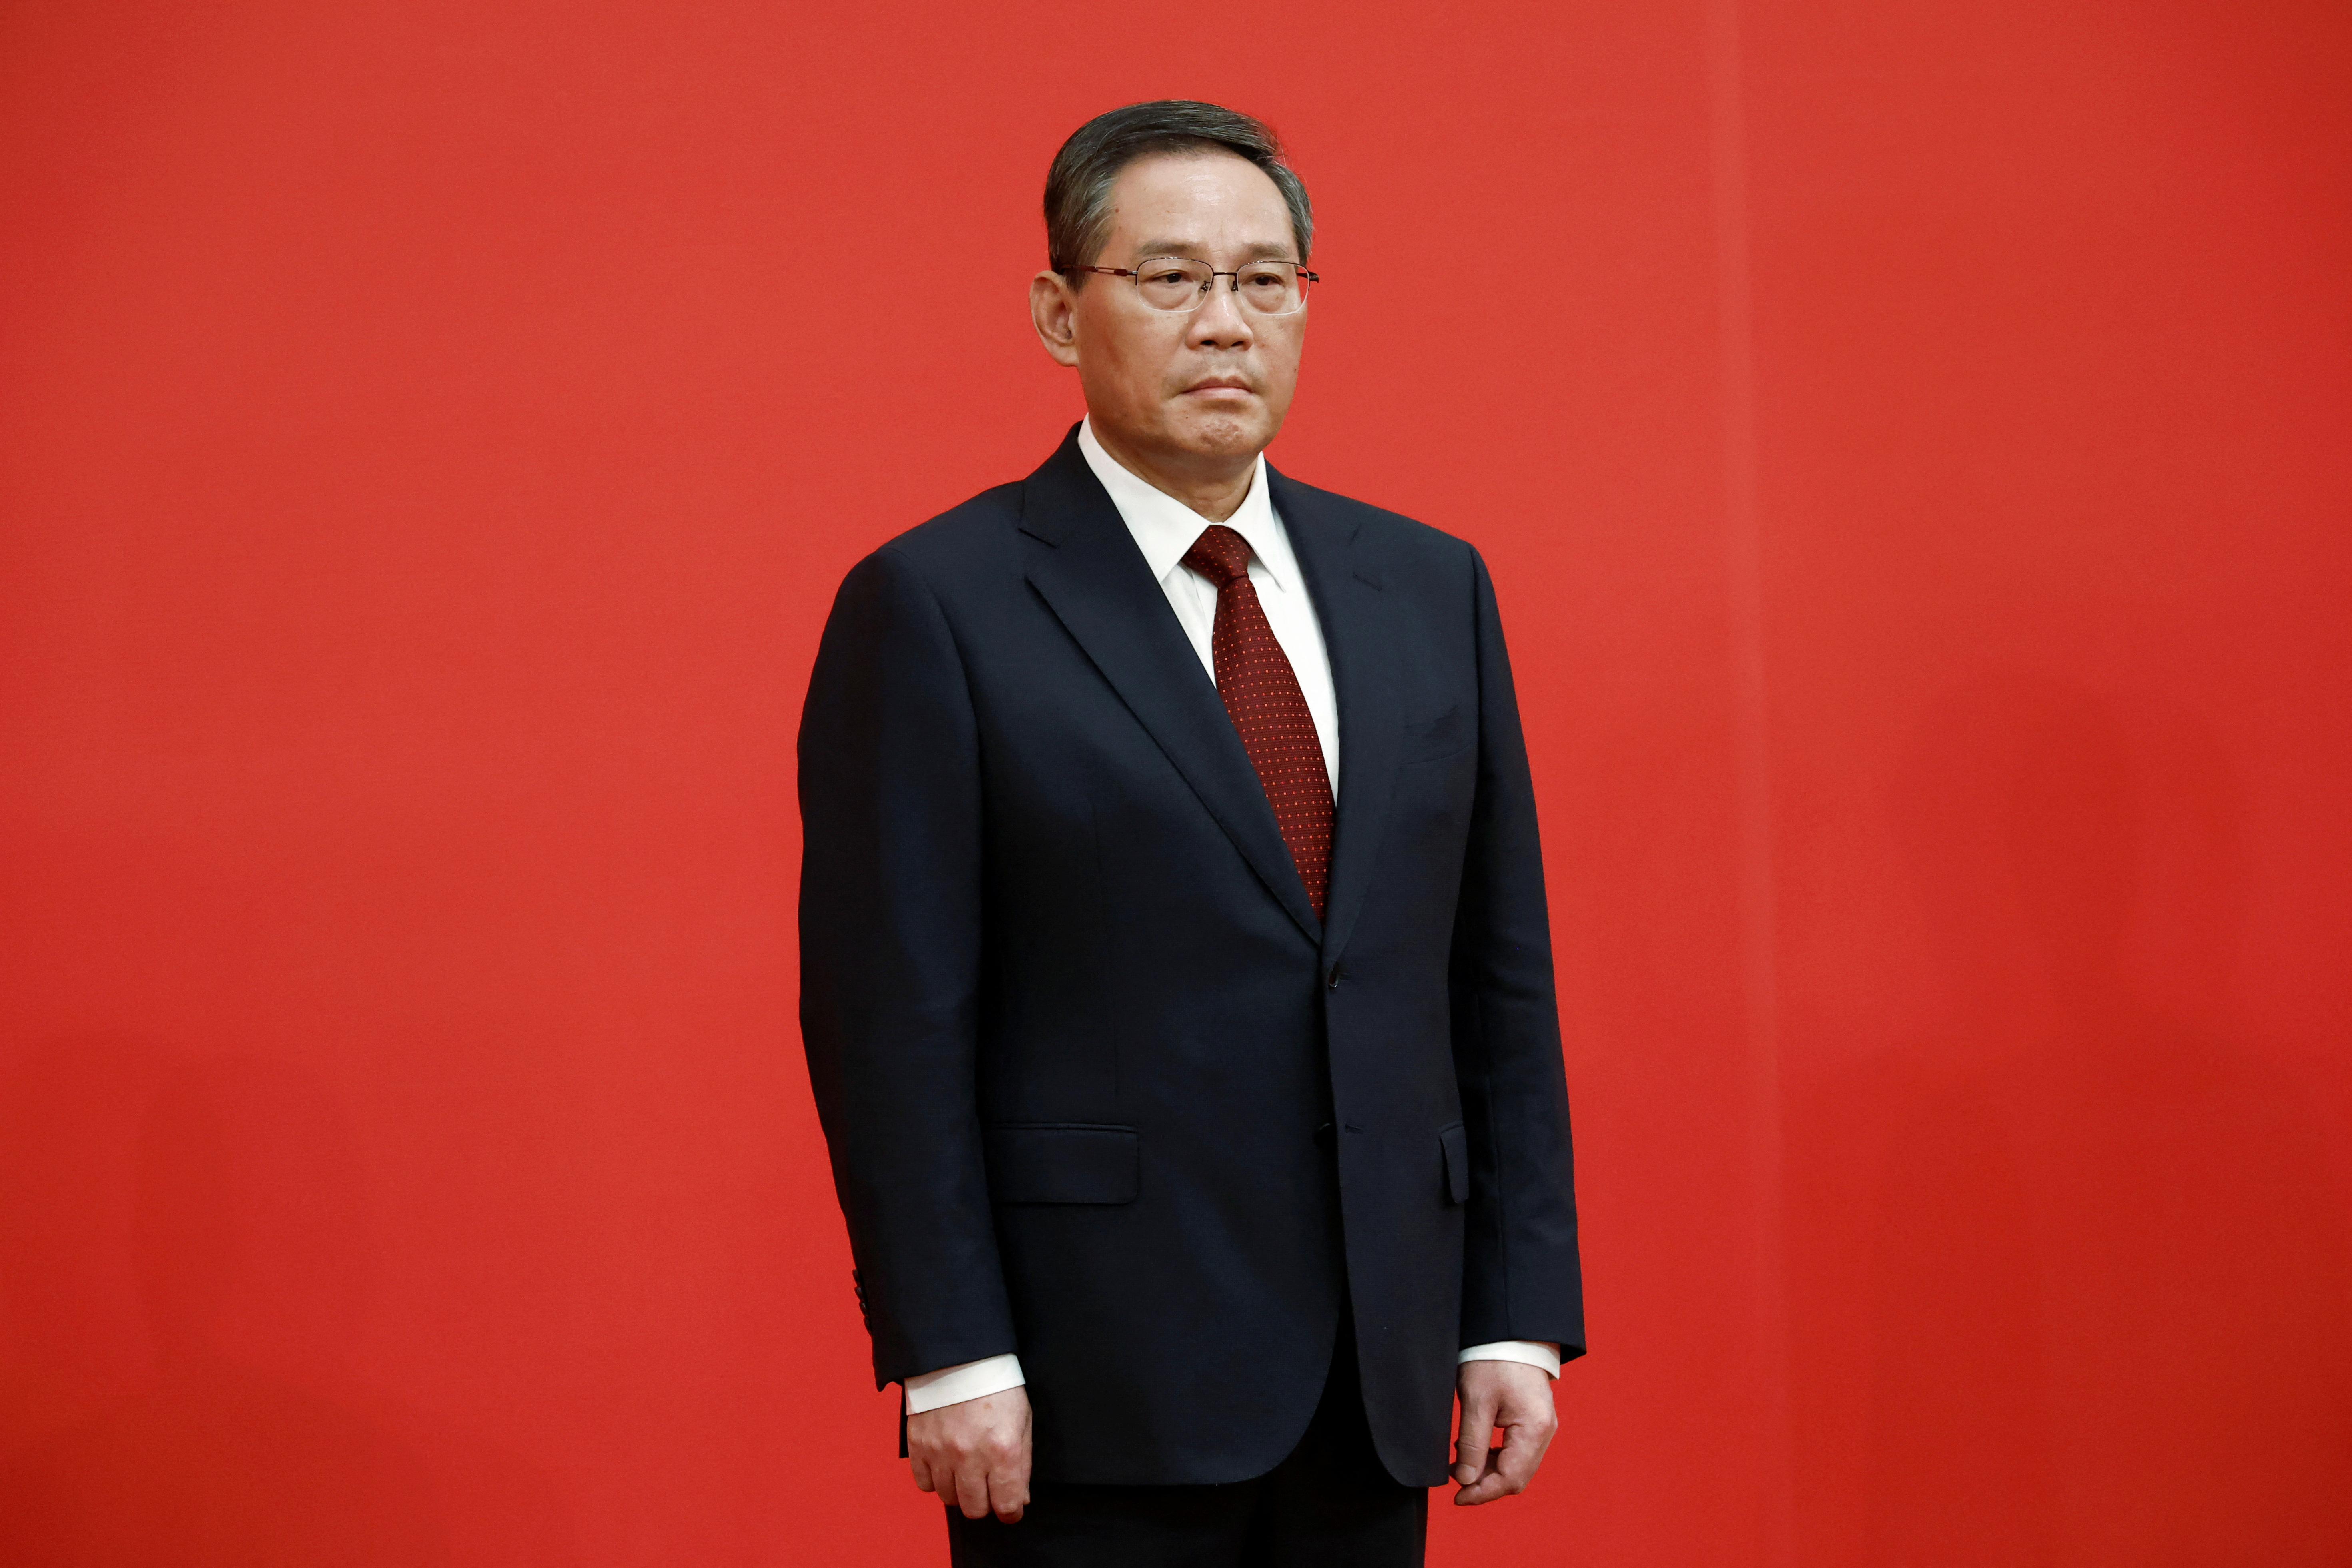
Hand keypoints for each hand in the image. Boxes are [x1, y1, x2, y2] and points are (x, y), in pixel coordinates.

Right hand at [907, 1387, 1031, 1522]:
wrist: (960, 1356)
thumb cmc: (996, 1386)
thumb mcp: (1022, 1421)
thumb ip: (1022, 1463)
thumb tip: (1018, 1500)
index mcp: (1003, 1450)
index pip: (1007, 1505)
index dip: (1011, 1511)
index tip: (1010, 1508)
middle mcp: (970, 1457)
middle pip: (975, 1509)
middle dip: (984, 1503)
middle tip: (987, 1487)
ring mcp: (941, 1452)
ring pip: (948, 1499)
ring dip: (958, 1490)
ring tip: (964, 1470)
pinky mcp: (918, 1445)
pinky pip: (924, 1484)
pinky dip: (934, 1480)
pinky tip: (944, 1464)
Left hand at [1451, 1357, 1557, 1504]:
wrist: (1510, 1333)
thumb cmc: (1493, 1360)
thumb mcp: (1476, 1401)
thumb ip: (1472, 1445)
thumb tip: (1466, 1481)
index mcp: (1533, 1429)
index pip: (1510, 1478)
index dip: (1482, 1493)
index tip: (1457, 1497)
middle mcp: (1544, 1432)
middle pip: (1516, 1477)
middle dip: (1486, 1484)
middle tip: (1456, 1480)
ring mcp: (1542, 1427)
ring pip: (1517, 1467)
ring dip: (1489, 1472)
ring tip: (1461, 1463)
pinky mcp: (1534, 1421)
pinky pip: (1518, 1452)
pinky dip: (1496, 1458)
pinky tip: (1475, 1450)